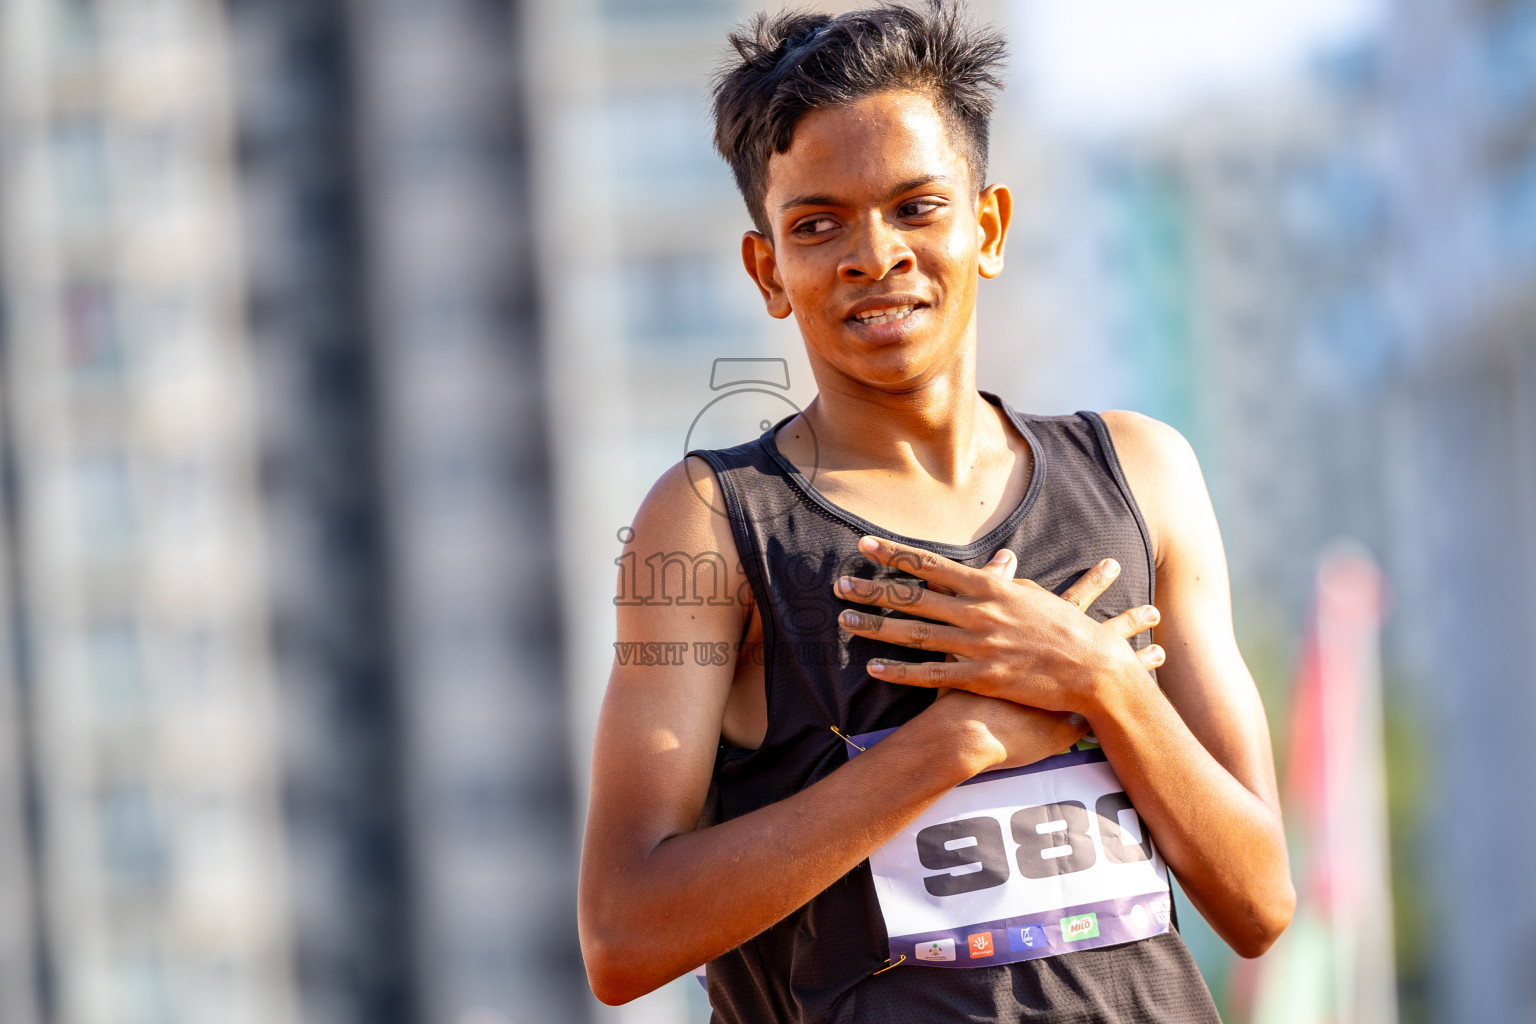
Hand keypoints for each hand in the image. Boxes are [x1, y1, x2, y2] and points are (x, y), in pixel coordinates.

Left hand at [834, 535, 1162, 715]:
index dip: (895, 554)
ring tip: (844, 620)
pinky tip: (874, 668)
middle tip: (838, 583)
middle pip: (914, 597)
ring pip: (915, 634)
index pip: (932, 565)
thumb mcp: (1035, 596)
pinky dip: (901, 672)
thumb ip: (1007, 581)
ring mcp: (977, 646)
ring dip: (877, 626)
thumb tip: (992, 566)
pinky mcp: (980, 678)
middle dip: (873, 589)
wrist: (1094, 669)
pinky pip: (932, 675)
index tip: (865, 544)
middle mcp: (978, 612)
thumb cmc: (1067, 629)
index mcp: (991, 587)